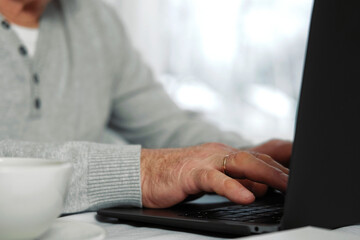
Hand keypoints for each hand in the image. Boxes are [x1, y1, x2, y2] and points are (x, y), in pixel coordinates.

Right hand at [140, 142, 289, 207]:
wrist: (144, 171)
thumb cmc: (176, 176)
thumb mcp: (210, 179)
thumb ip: (234, 181)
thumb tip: (258, 189)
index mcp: (223, 154)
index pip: (258, 158)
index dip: (280, 167)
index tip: (299, 177)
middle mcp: (217, 153)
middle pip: (255, 158)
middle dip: (279, 170)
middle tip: (301, 183)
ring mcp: (204, 161)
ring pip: (240, 164)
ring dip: (265, 174)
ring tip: (285, 186)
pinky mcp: (190, 173)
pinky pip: (214, 179)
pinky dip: (231, 188)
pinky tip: (245, 197)